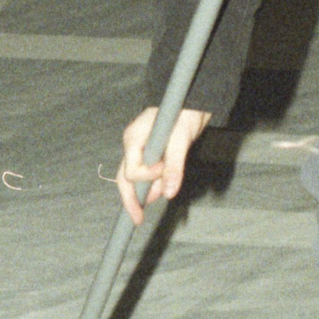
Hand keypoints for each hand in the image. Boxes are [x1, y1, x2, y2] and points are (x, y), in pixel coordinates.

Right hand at [116, 104, 210, 226]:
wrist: (193, 100)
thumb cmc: (183, 112)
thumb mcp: (180, 140)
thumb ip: (173, 167)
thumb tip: (169, 193)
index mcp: (133, 139)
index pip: (130, 172)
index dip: (146, 179)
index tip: (163, 173)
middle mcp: (133, 146)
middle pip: (125, 178)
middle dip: (131, 199)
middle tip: (138, 219)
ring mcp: (141, 149)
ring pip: (137, 178)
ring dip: (149, 189)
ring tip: (164, 190)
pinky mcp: (151, 152)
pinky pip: (147, 173)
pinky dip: (155, 182)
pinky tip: (164, 186)